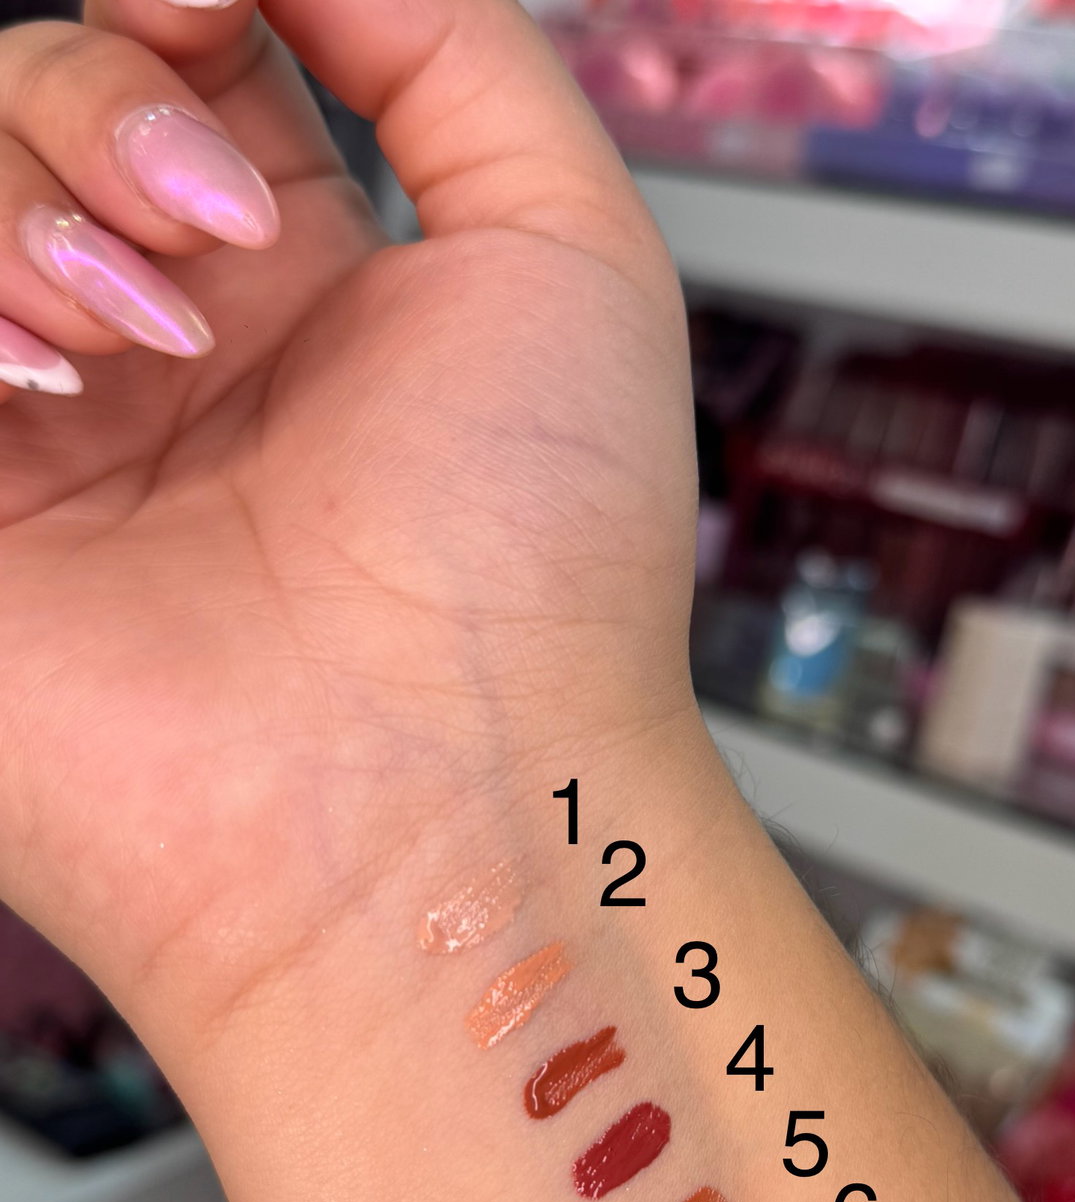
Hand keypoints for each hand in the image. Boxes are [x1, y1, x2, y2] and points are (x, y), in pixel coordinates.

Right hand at [0, 0, 696, 1030]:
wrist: (445, 799)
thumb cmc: (540, 568)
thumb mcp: (571, 255)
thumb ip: (451, 54)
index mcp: (302, 287)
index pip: (180, 53)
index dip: (186, 2)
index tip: (216, 13)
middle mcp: (165, 350)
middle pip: (37, 91)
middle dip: (106, 106)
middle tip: (217, 247)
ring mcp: (45, 433)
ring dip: (30, 207)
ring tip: (147, 354)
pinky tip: (47, 393)